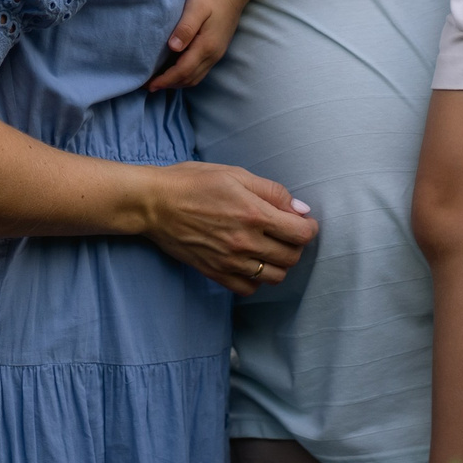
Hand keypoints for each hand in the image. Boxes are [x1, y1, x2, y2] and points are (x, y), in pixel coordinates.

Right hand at [139, 161, 317, 293]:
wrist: (153, 203)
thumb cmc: (192, 182)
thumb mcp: (235, 174)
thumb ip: (272, 192)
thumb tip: (300, 210)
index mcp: (253, 213)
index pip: (301, 234)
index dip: (309, 228)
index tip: (303, 222)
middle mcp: (245, 241)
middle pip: (291, 257)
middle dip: (296, 245)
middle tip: (286, 232)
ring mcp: (230, 261)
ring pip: (275, 276)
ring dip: (280, 263)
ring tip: (270, 248)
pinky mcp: (215, 273)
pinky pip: (249, 288)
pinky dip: (256, 279)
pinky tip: (251, 262)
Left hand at [148, 0, 246, 90]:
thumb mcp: (195, 7)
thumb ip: (185, 28)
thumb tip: (173, 48)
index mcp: (206, 46)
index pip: (183, 71)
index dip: (165, 80)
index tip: (149, 84)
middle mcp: (212, 55)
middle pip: (188, 79)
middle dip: (168, 85)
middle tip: (148, 85)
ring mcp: (216, 54)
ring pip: (194, 77)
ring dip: (177, 82)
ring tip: (159, 81)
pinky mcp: (216, 51)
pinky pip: (199, 71)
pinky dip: (185, 76)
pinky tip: (174, 71)